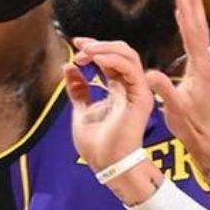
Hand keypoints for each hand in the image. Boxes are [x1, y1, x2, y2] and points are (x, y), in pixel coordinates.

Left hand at [65, 40, 155, 172]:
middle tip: (80, 46)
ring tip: (86, 52)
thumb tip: (68, 67)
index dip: (94, 48)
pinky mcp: (141, 97)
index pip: (110, 59)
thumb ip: (78, 89)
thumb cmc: (97, 145)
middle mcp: (130, 87)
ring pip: (129, 56)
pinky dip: (113, 59)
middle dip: (100, 45)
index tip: (76, 45)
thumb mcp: (81, 110)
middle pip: (122, 52)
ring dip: (105, 49)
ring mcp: (137, 91)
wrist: (107, 164)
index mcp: (117, 89)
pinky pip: (131, 69)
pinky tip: (96, 59)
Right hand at [144, 0, 209, 159]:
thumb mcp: (175, 109)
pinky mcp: (201, 69)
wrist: (206, 138)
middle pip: (198, 24)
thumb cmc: (191, 126)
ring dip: (191, 9)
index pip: (191, 31)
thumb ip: (164, 90)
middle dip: (191, 0)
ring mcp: (205, 64)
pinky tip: (181, 16)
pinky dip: (187, 24)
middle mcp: (206, 61)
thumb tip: (150, 73)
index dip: (185, 8)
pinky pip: (194, 39)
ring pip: (197, 30)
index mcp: (200, 66)